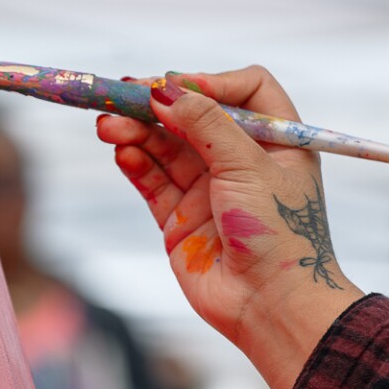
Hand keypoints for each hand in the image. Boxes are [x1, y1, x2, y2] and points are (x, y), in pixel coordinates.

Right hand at [96, 67, 362, 388]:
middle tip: (122, 95)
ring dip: (137, 131)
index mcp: (278, 142)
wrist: (272, 307)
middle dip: (158, 105)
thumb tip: (166, 88)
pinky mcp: (181, 220)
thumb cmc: (279, 233)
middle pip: (194, 117)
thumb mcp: (249, 166)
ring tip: (109, 125)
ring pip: (165, 147)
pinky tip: (122, 152)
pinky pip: (152, 181)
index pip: (246, 91)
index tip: (180, 87)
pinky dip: (135, 163)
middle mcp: (244, 162)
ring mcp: (210, 191)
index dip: (213, 82)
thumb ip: (207, 124)